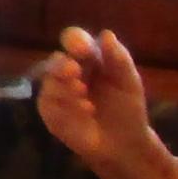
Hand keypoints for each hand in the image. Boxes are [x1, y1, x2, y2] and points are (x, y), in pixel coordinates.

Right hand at [33, 26, 163, 178]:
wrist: (124, 144)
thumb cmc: (127, 109)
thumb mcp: (129, 83)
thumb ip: (119, 59)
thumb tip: (106, 34)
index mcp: (87, 58)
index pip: (74, 40)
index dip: (75, 40)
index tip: (81, 48)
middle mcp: (68, 71)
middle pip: (56, 60)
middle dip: (63, 66)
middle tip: (75, 72)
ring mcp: (56, 91)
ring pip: (49, 81)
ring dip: (65, 89)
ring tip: (86, 101)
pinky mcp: (50, 112)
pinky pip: (48, 104)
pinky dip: (66, 107)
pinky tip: (85, 112)